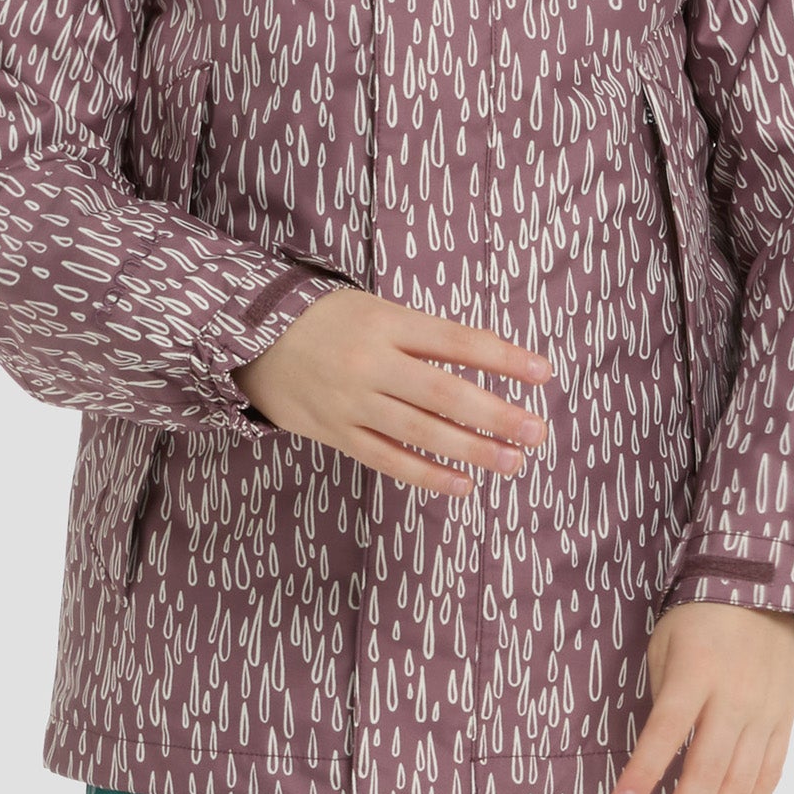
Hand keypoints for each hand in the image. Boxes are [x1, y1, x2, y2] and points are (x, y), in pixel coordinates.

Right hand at [230, 288, 550, 492]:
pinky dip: (428, 475)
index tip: (543, 373)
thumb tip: (484, 362)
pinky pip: (389, 459)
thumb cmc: (325, 319)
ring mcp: (353, 402)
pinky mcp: (337, 434)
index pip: (458, 341)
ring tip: (512, 461)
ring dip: (472, 450)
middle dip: (497, 414)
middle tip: (537, 431)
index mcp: (387, 322)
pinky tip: (463, 484)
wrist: (250, 338)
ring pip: (422, 432)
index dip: (504, 358)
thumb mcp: (374, 309)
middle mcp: (372, 362)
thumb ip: (421, 335)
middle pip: (446, 393)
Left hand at [610, 601, 793, 793]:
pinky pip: (767, 778)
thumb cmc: (701, 617)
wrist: (768, 590)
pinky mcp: (785, 724)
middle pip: (706, 772)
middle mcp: (733, 699)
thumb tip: (659, 757)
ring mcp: (764, 715)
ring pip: (739, 785)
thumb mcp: (666, 641)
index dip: (644, 771)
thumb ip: (663, 697)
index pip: (666, 730)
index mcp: (695, 672)